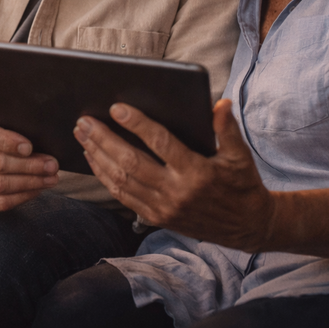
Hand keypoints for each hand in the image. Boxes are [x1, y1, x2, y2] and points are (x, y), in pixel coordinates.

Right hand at [0, 113, 58, 212]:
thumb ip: (8, 126)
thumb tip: (41, 136)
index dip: (7, 142)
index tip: (29, 147)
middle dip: (29, 166)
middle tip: (52, 165)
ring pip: (0, 185)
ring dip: (30, 183)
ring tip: (50, 178)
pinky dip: (21, 197)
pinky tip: (36, 189)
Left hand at [75, 100, 274, 250]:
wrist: (246, 226)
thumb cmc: (242, 184)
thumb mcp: (240, 155)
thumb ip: (227, 128)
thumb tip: (220, 103)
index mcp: (197, 172)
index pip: (161, 143)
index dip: (137, 124)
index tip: (116, 108)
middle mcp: (176, 192)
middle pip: (131, 162)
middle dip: (104, 139)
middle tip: (84, 121)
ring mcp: (164, 208)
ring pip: (122, 180)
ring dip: (98, 156)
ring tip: (82, 135)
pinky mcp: (156, 218)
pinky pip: (123, 196)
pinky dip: (105, 177)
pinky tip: (93, 159)